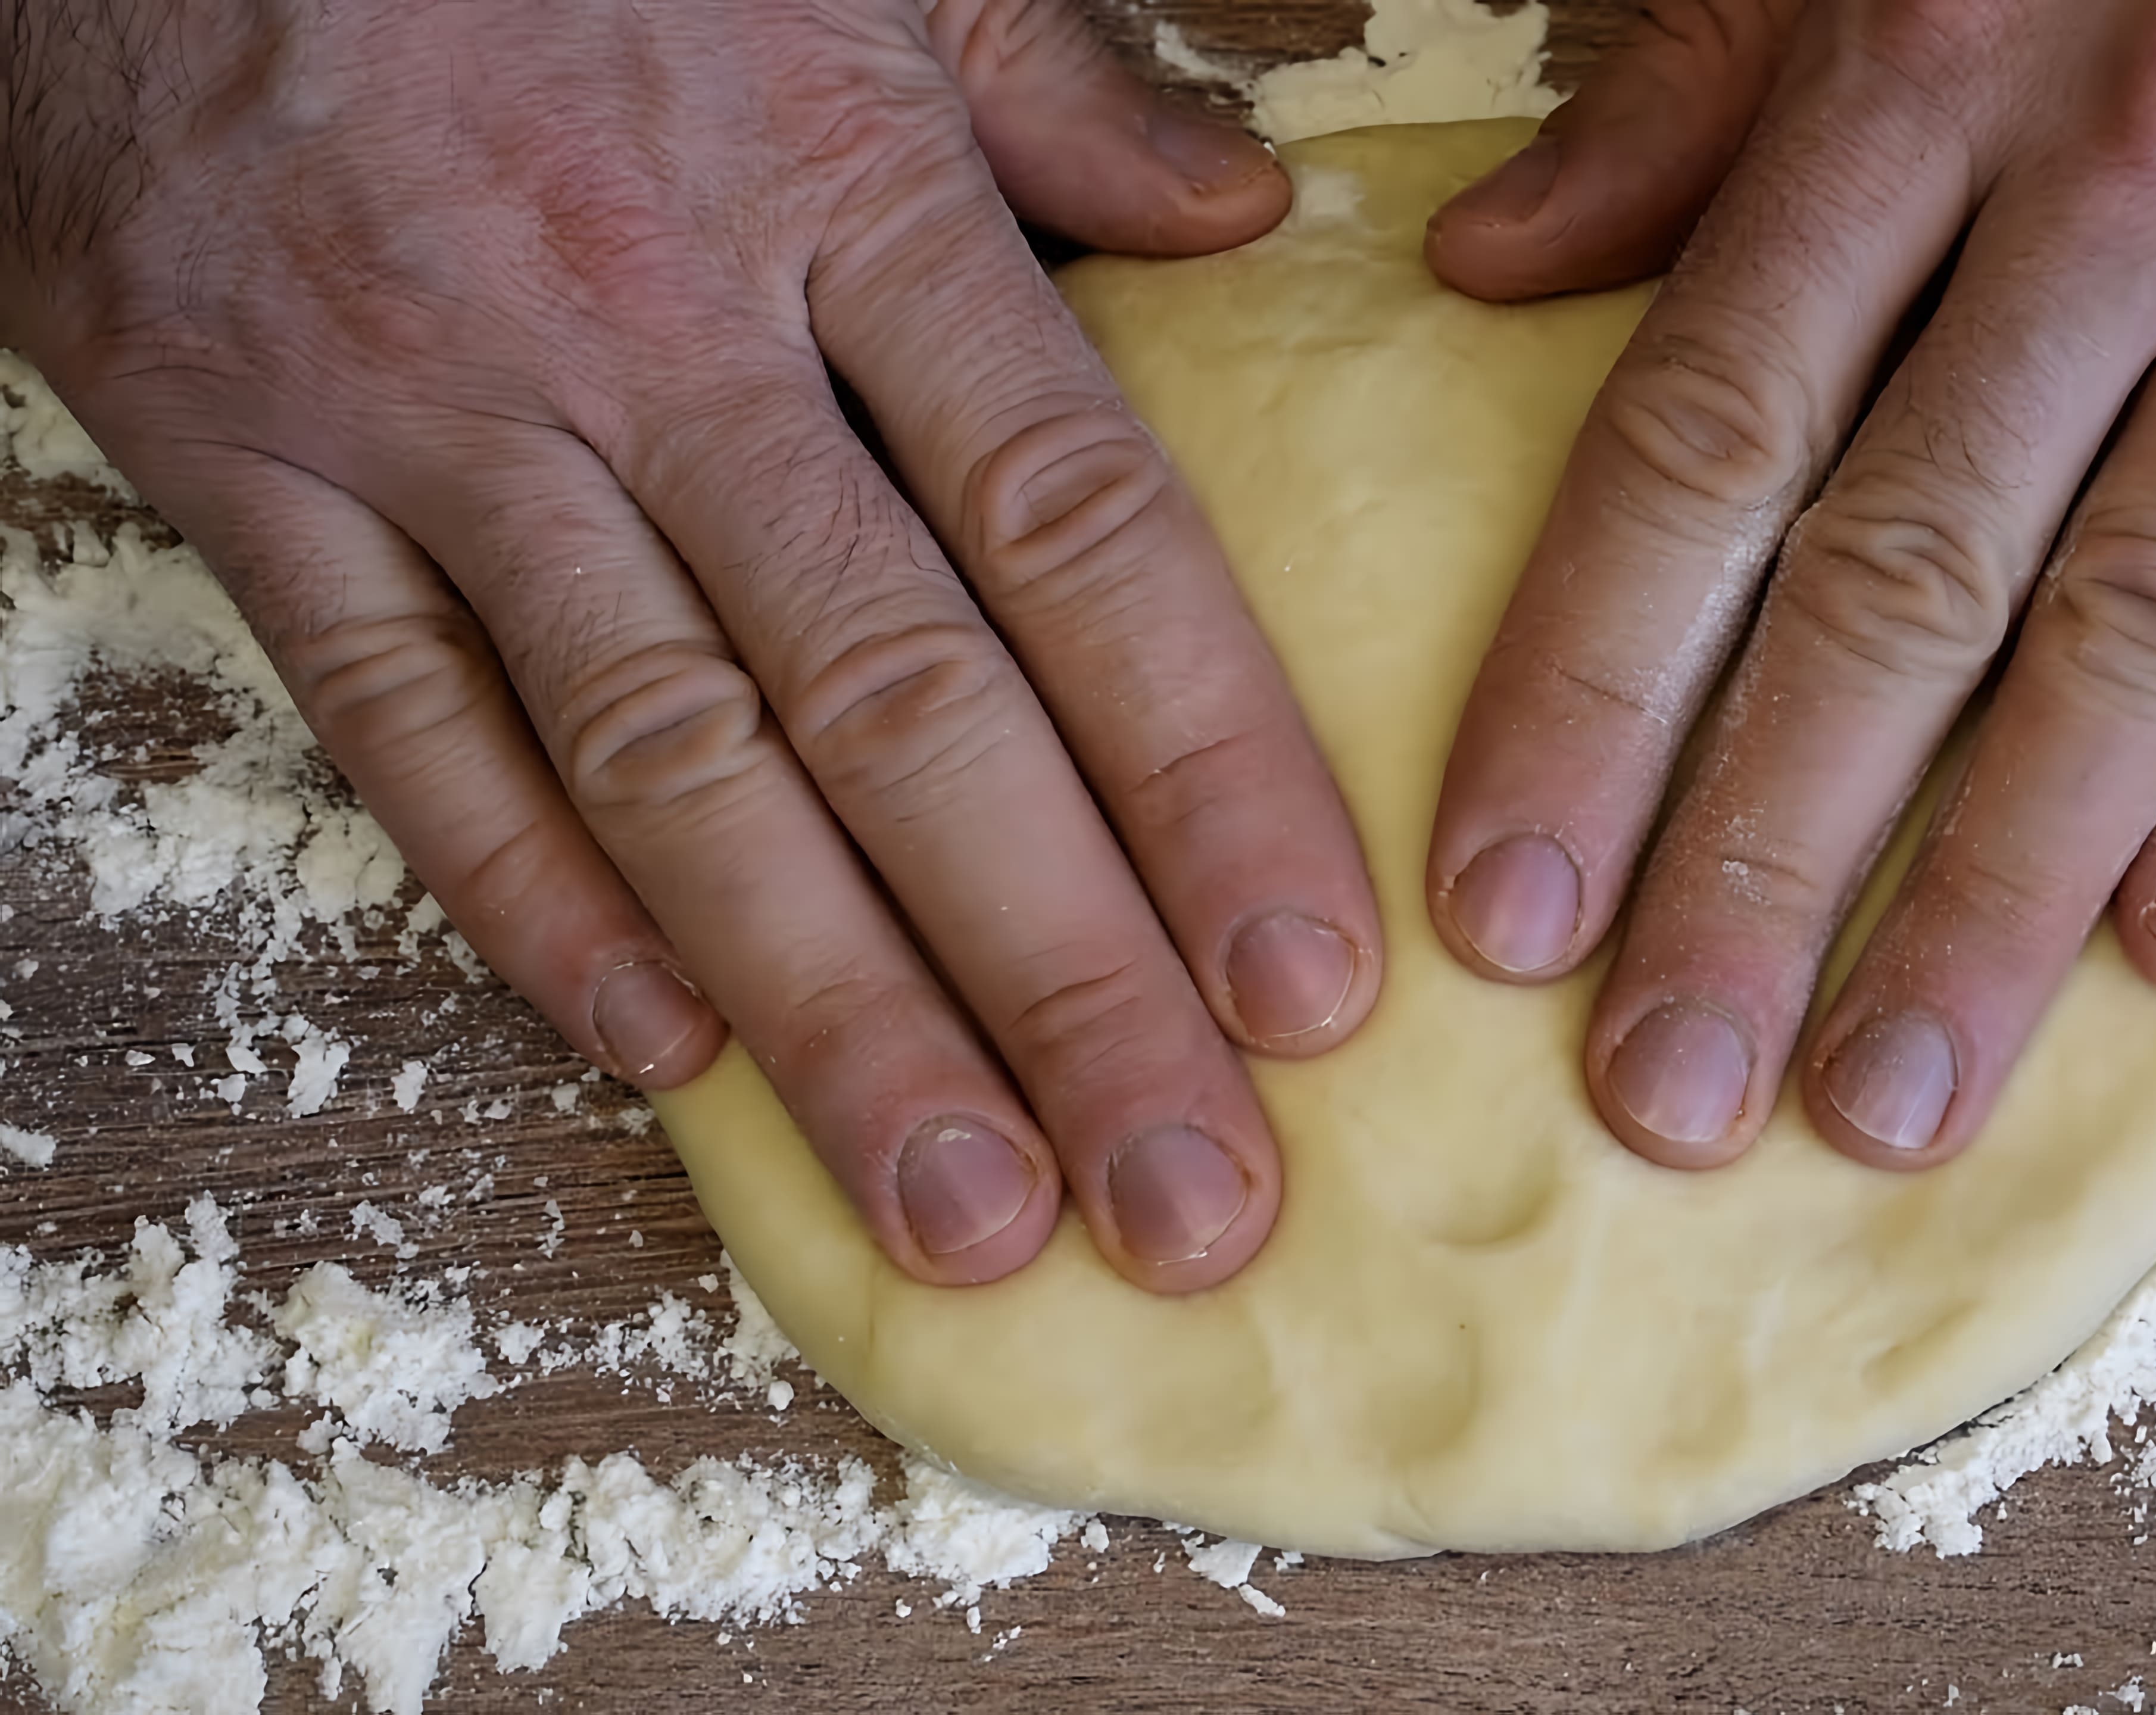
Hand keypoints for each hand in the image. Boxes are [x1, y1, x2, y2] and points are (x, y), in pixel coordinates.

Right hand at [1, 0, 1387, 1290]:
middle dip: (1062, 975)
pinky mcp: (250, 459)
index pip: (1079, 530)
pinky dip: (527, 896)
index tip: (1312, 980)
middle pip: (900, 701)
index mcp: (841, 187)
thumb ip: (1058, 86)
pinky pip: (399, 717)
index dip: (1207, 772)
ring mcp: (439, 409)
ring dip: (832, 1009)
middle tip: (1191, 1197)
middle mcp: (654, 327)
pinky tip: (674, 1054)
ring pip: (667, 759)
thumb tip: (1254, 208)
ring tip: (972, 1212)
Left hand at [1420, 0, 2155, 1166]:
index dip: (1592, 690)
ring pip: (2148, 624)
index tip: (1507, 908)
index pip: (1709, 435)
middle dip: (1772, 862)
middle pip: (1909, 581)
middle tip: (1670, 1095)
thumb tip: (1483, 273)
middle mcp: (2127, 174)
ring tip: (1894, 1098)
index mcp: (1921, 63)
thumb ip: (1686, 94)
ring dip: (2012, 892)